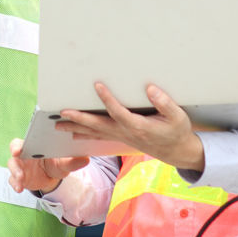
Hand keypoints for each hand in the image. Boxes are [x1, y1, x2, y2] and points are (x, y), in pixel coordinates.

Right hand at [7, 138, 87, 193]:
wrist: (52, 176)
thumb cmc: (56, 163)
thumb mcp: (64, 163)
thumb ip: (72, 161)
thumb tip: (86, 159)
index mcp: (32, 147)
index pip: (21, 142)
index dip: (17, 145)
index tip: (18, 149)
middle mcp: (23, 155)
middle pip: (14, 154)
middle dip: (15, 158)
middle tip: (17, 160)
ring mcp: (20, 167)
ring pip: (12, 168)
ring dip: (15, 173)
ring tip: (21, 180)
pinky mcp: (19, 179)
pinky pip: (13, 181)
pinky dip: (16, 184)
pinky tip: (19, 189)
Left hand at [56, 83, 205, 171]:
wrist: (177, 151)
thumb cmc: (177, 131)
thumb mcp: (178, 117)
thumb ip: (165, 104)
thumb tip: (150, 89)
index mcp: (139, 126)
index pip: (119, 112)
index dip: (107, 99)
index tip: (97, 85)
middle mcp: (126, 133)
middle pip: (99, 126)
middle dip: (80, 119)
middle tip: (63, 113)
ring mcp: (121, 137)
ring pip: (95, 133)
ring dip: (76, 128)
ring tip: (59, 125)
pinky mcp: (120, 138)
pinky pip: (99, 137)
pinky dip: (85, 134)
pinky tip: (73, 132)